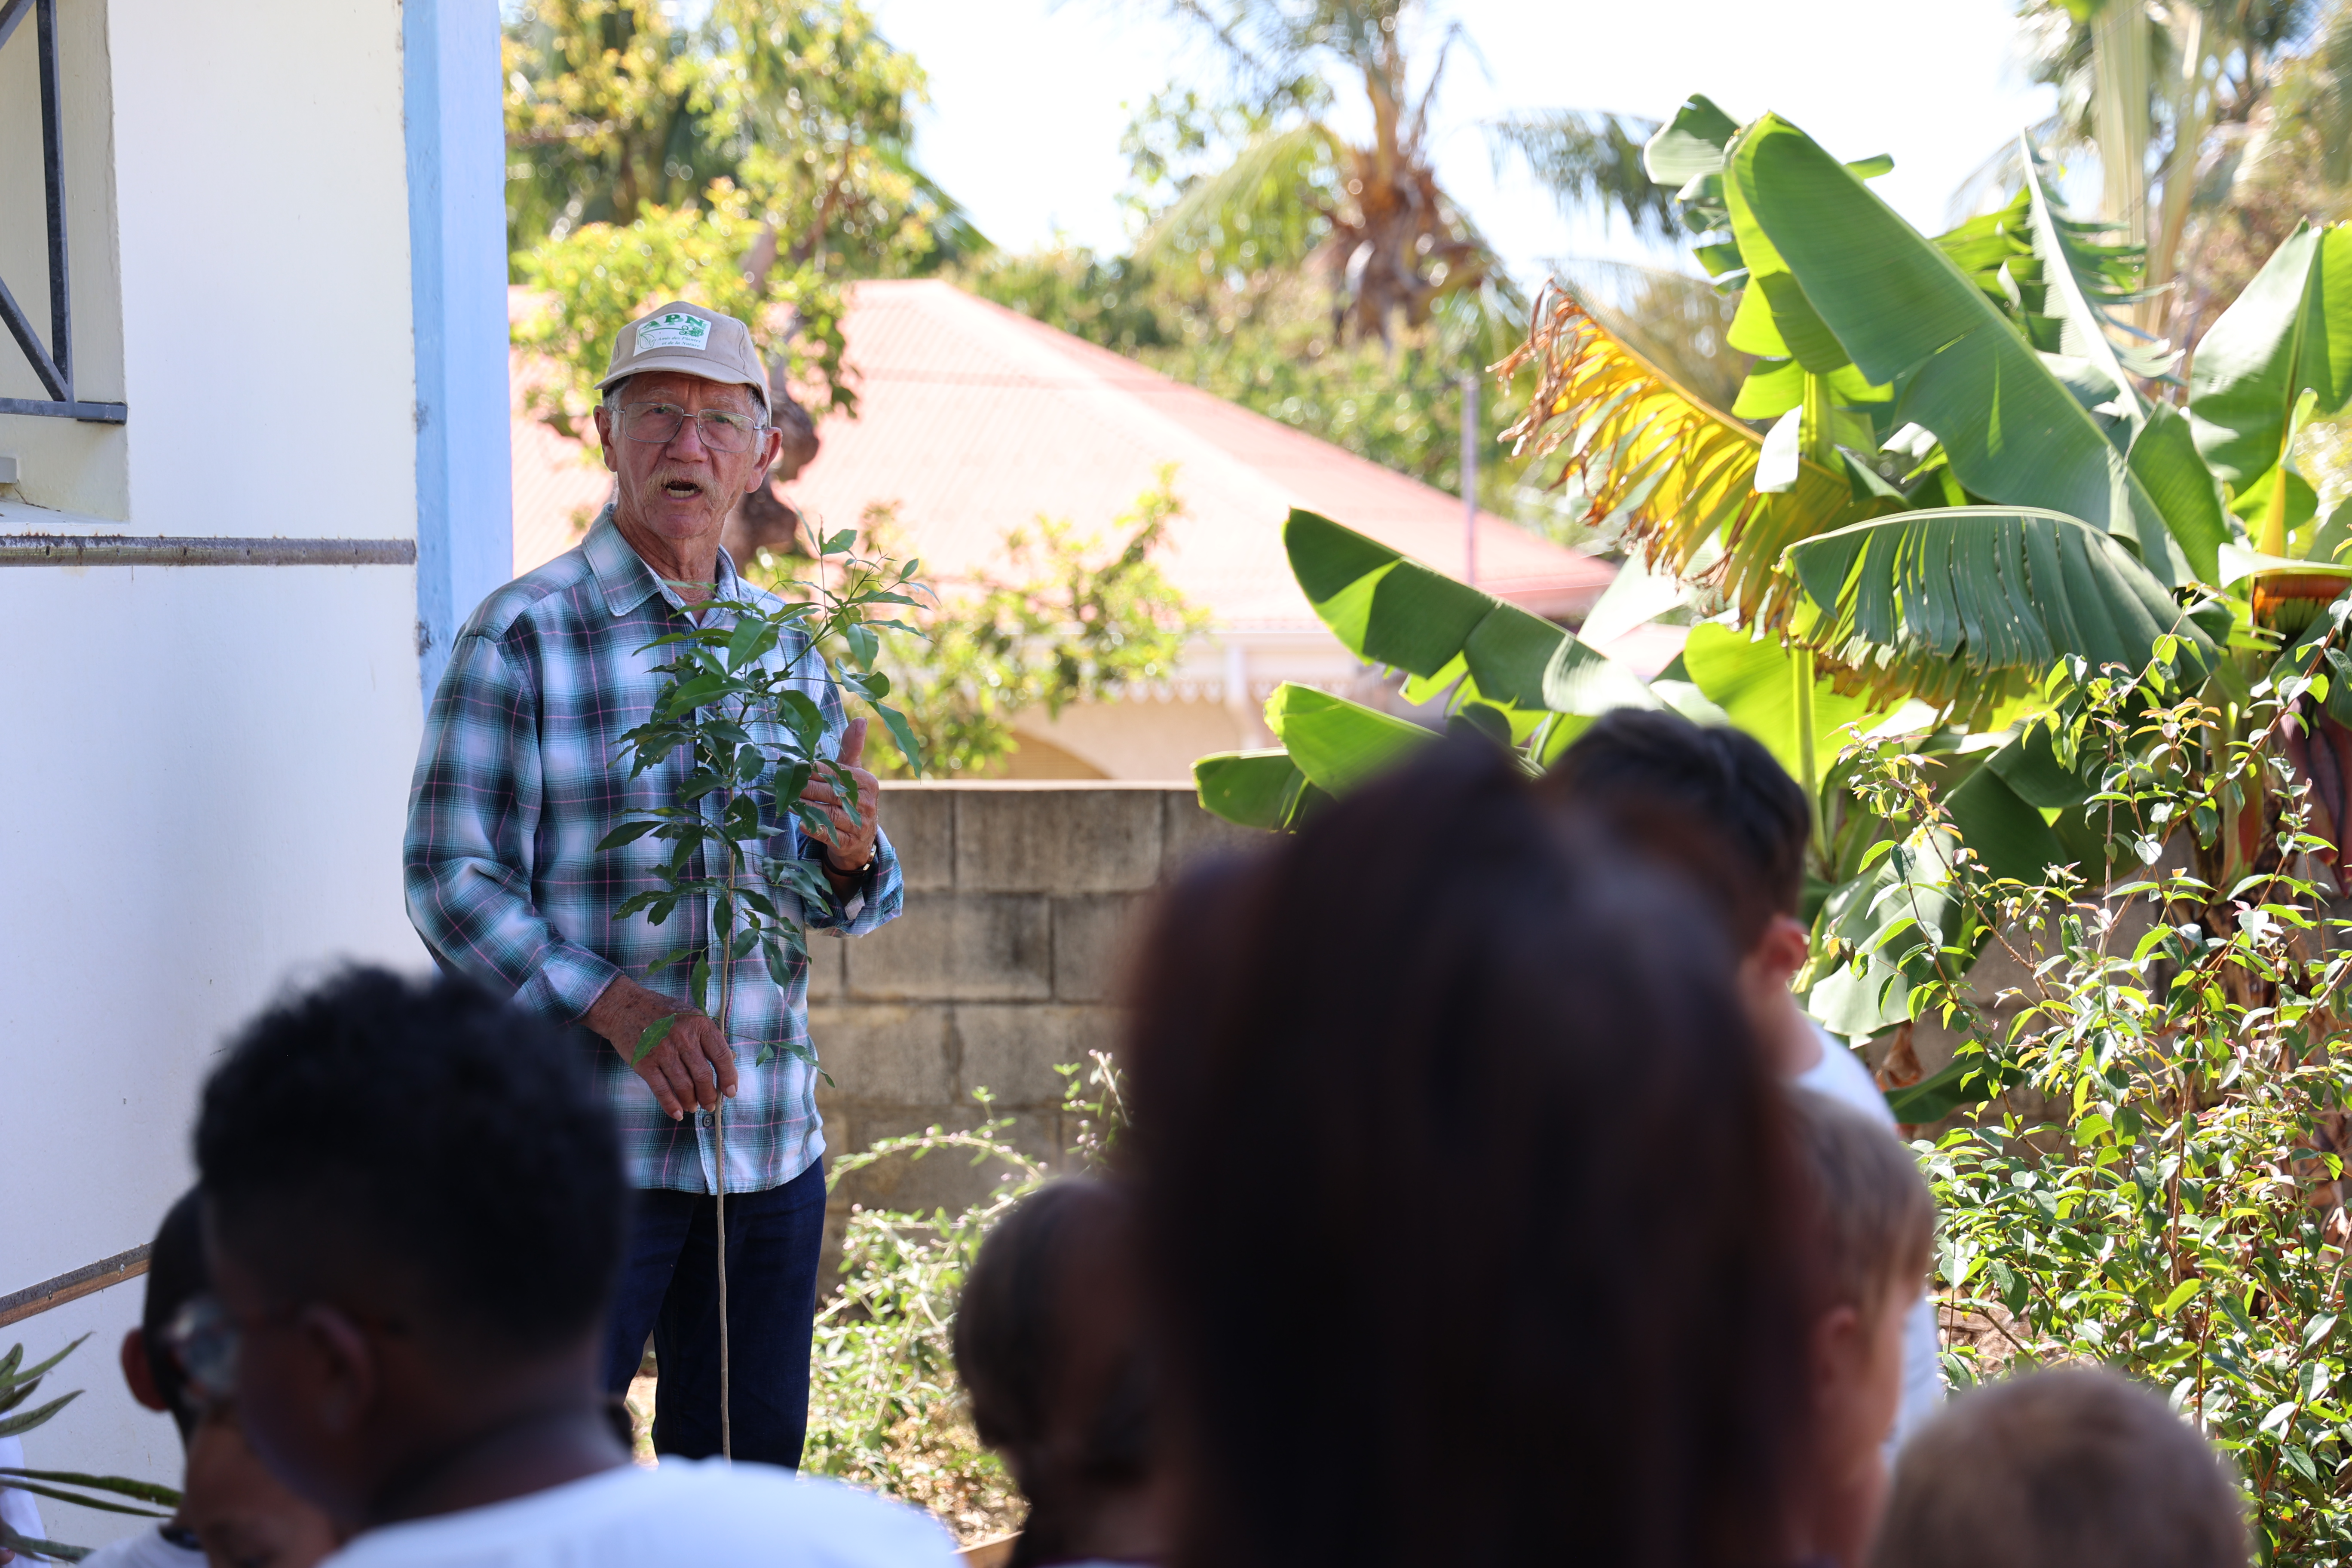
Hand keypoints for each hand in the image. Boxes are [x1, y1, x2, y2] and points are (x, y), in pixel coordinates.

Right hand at [584, 973, 738, 1119]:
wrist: (624, 1007)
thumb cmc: (662, 1013)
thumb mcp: (690, 1016)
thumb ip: (708, 1038)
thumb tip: (731, 1061)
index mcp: (699, 1024)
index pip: (721, 1055)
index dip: (729, 1077)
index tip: (731, 1091)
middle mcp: (683, 1037)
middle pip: (703, 1075)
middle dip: (710, 1095)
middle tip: (711, 1105)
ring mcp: (662, 1051)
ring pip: (684, 1085)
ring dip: (692, 1101)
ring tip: (695, 1107)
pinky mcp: (644, 1063)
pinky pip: (662, 1090)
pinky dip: (671, 1105)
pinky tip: (678, 1113)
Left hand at [801, 717, 881, 881]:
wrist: (861, 837)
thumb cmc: (851, 797)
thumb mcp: (853, 773)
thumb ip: (852, 748)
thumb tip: (861, 720)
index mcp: (867, 782)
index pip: (838, 773)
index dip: (816, 769)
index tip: (796, 764)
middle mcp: (867, 803)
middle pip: (831, 792)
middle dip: (807, 787)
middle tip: (784, 781)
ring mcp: (860, 824)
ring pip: (829, 813)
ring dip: (806, 807)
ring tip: (786, 800)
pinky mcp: (851, 843)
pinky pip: (832, 835)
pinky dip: (816, 829)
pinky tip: (801, 824)